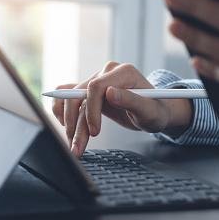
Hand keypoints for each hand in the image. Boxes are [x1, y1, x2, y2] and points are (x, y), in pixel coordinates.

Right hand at [52, 62, 192, 156]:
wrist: (154, 111)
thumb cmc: (155, 110)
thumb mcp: (149, 110)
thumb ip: (131, 100)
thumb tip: (110, 93)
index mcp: (123, 72)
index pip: (96, 87)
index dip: (91, 111)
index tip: (94, 132)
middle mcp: (107, 73)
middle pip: (80, 94)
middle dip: (76, 123)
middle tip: (78, 147)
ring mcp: (97, 80)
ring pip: (72, 100)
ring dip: (68, 123)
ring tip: (74, 145)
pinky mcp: (90, 90)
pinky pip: (69, 96)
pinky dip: (63, 112)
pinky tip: (67, 128)